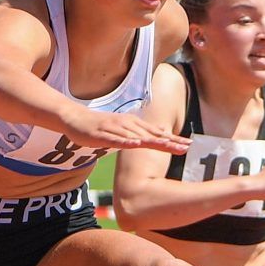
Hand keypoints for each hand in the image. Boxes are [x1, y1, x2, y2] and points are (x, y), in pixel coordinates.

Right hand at [60, 104, 191, 153]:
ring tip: (168, 146)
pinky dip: (126, 142)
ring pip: (137, 137)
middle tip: (186, 147)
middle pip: (151, 135)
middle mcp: (127, 125)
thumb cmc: (101, 126)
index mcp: (133, 126)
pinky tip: (136, 144)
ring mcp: (115, 129)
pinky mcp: (103, 134)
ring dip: (153, 141)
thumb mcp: (124, 128)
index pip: (157, 134)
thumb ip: (141, 132)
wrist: (76, 119)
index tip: (188, 145)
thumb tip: (160, 133)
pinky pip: (116, 139)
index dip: (172, 140)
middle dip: (169, 141)